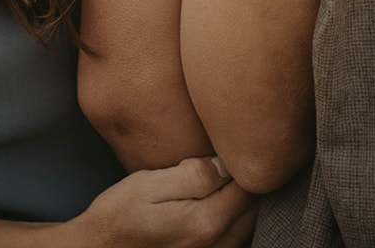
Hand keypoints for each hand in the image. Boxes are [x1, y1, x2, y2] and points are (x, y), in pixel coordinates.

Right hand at [73, 156, 256, 245]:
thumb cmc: (120, 213)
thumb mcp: (151, 184)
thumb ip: (193, 174)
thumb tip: (227, 163)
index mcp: (205, 222)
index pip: (248, 188)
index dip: (248, 161)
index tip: (240, 139)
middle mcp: (214, 245)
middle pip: (254, 209)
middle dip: (251, 180)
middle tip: (238, 151)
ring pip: (247, 225)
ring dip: (245, 200)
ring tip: (231, 173)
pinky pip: (233, 237)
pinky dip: (236, 218)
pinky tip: (221, 200)